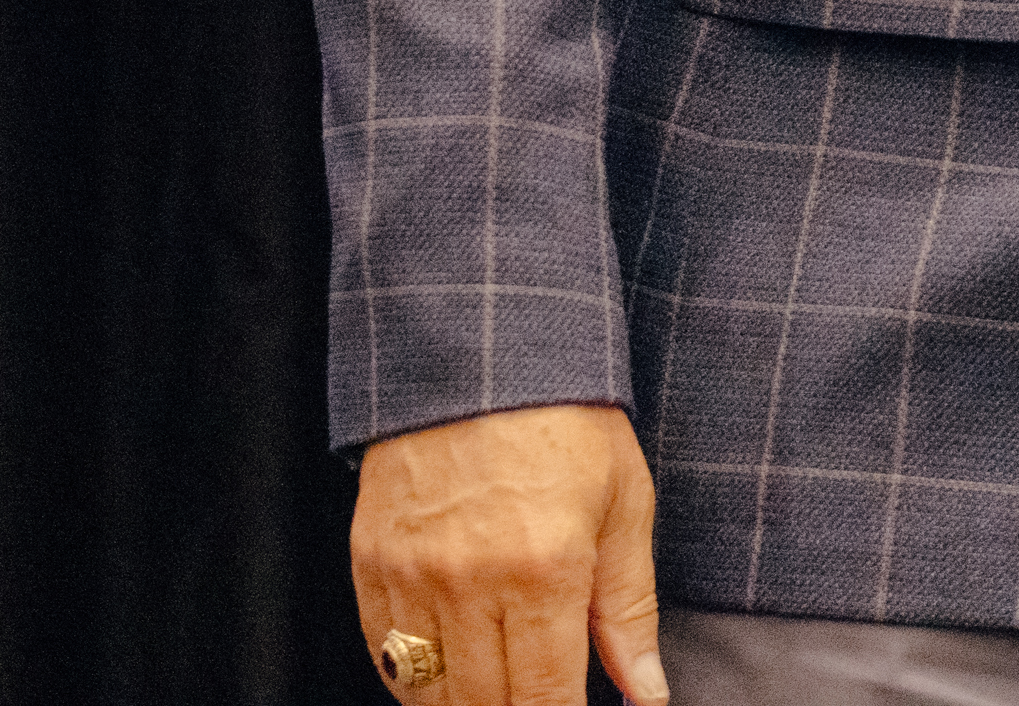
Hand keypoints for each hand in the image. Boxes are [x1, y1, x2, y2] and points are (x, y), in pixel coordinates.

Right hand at [350, 401, 665, 705]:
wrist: (481, 347)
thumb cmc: (566, 419)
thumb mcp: (624, 504)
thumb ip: (629, 611)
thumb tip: (647, 695)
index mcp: (545, 569)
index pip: (545, 702)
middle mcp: (470, 581)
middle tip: (541, 695)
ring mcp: (412, 575)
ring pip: (431, 695)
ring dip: (469, 704)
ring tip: (503, 685)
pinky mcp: (371, 562)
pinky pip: (385, 657)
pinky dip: (416, 680)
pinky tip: (453, 671)